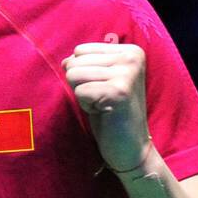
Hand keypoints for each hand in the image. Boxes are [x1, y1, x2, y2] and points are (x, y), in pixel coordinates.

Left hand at [60, 41, 150, 170]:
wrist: (131, 147)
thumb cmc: (111, 113)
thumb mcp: (99, 80)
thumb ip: (85, 64)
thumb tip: (65, 60)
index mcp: (130, 51)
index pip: (81, 50)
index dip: (83, 73)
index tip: (103, 88)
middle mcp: (132, 57)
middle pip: (75, 61)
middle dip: (81, 84)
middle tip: (102, 99)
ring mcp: (127, 73)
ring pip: (74, 74)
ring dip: (83, 94)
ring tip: (102, 104)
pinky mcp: (119, 92)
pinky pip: (79, 91)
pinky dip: (86, 105)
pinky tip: (103, 112)